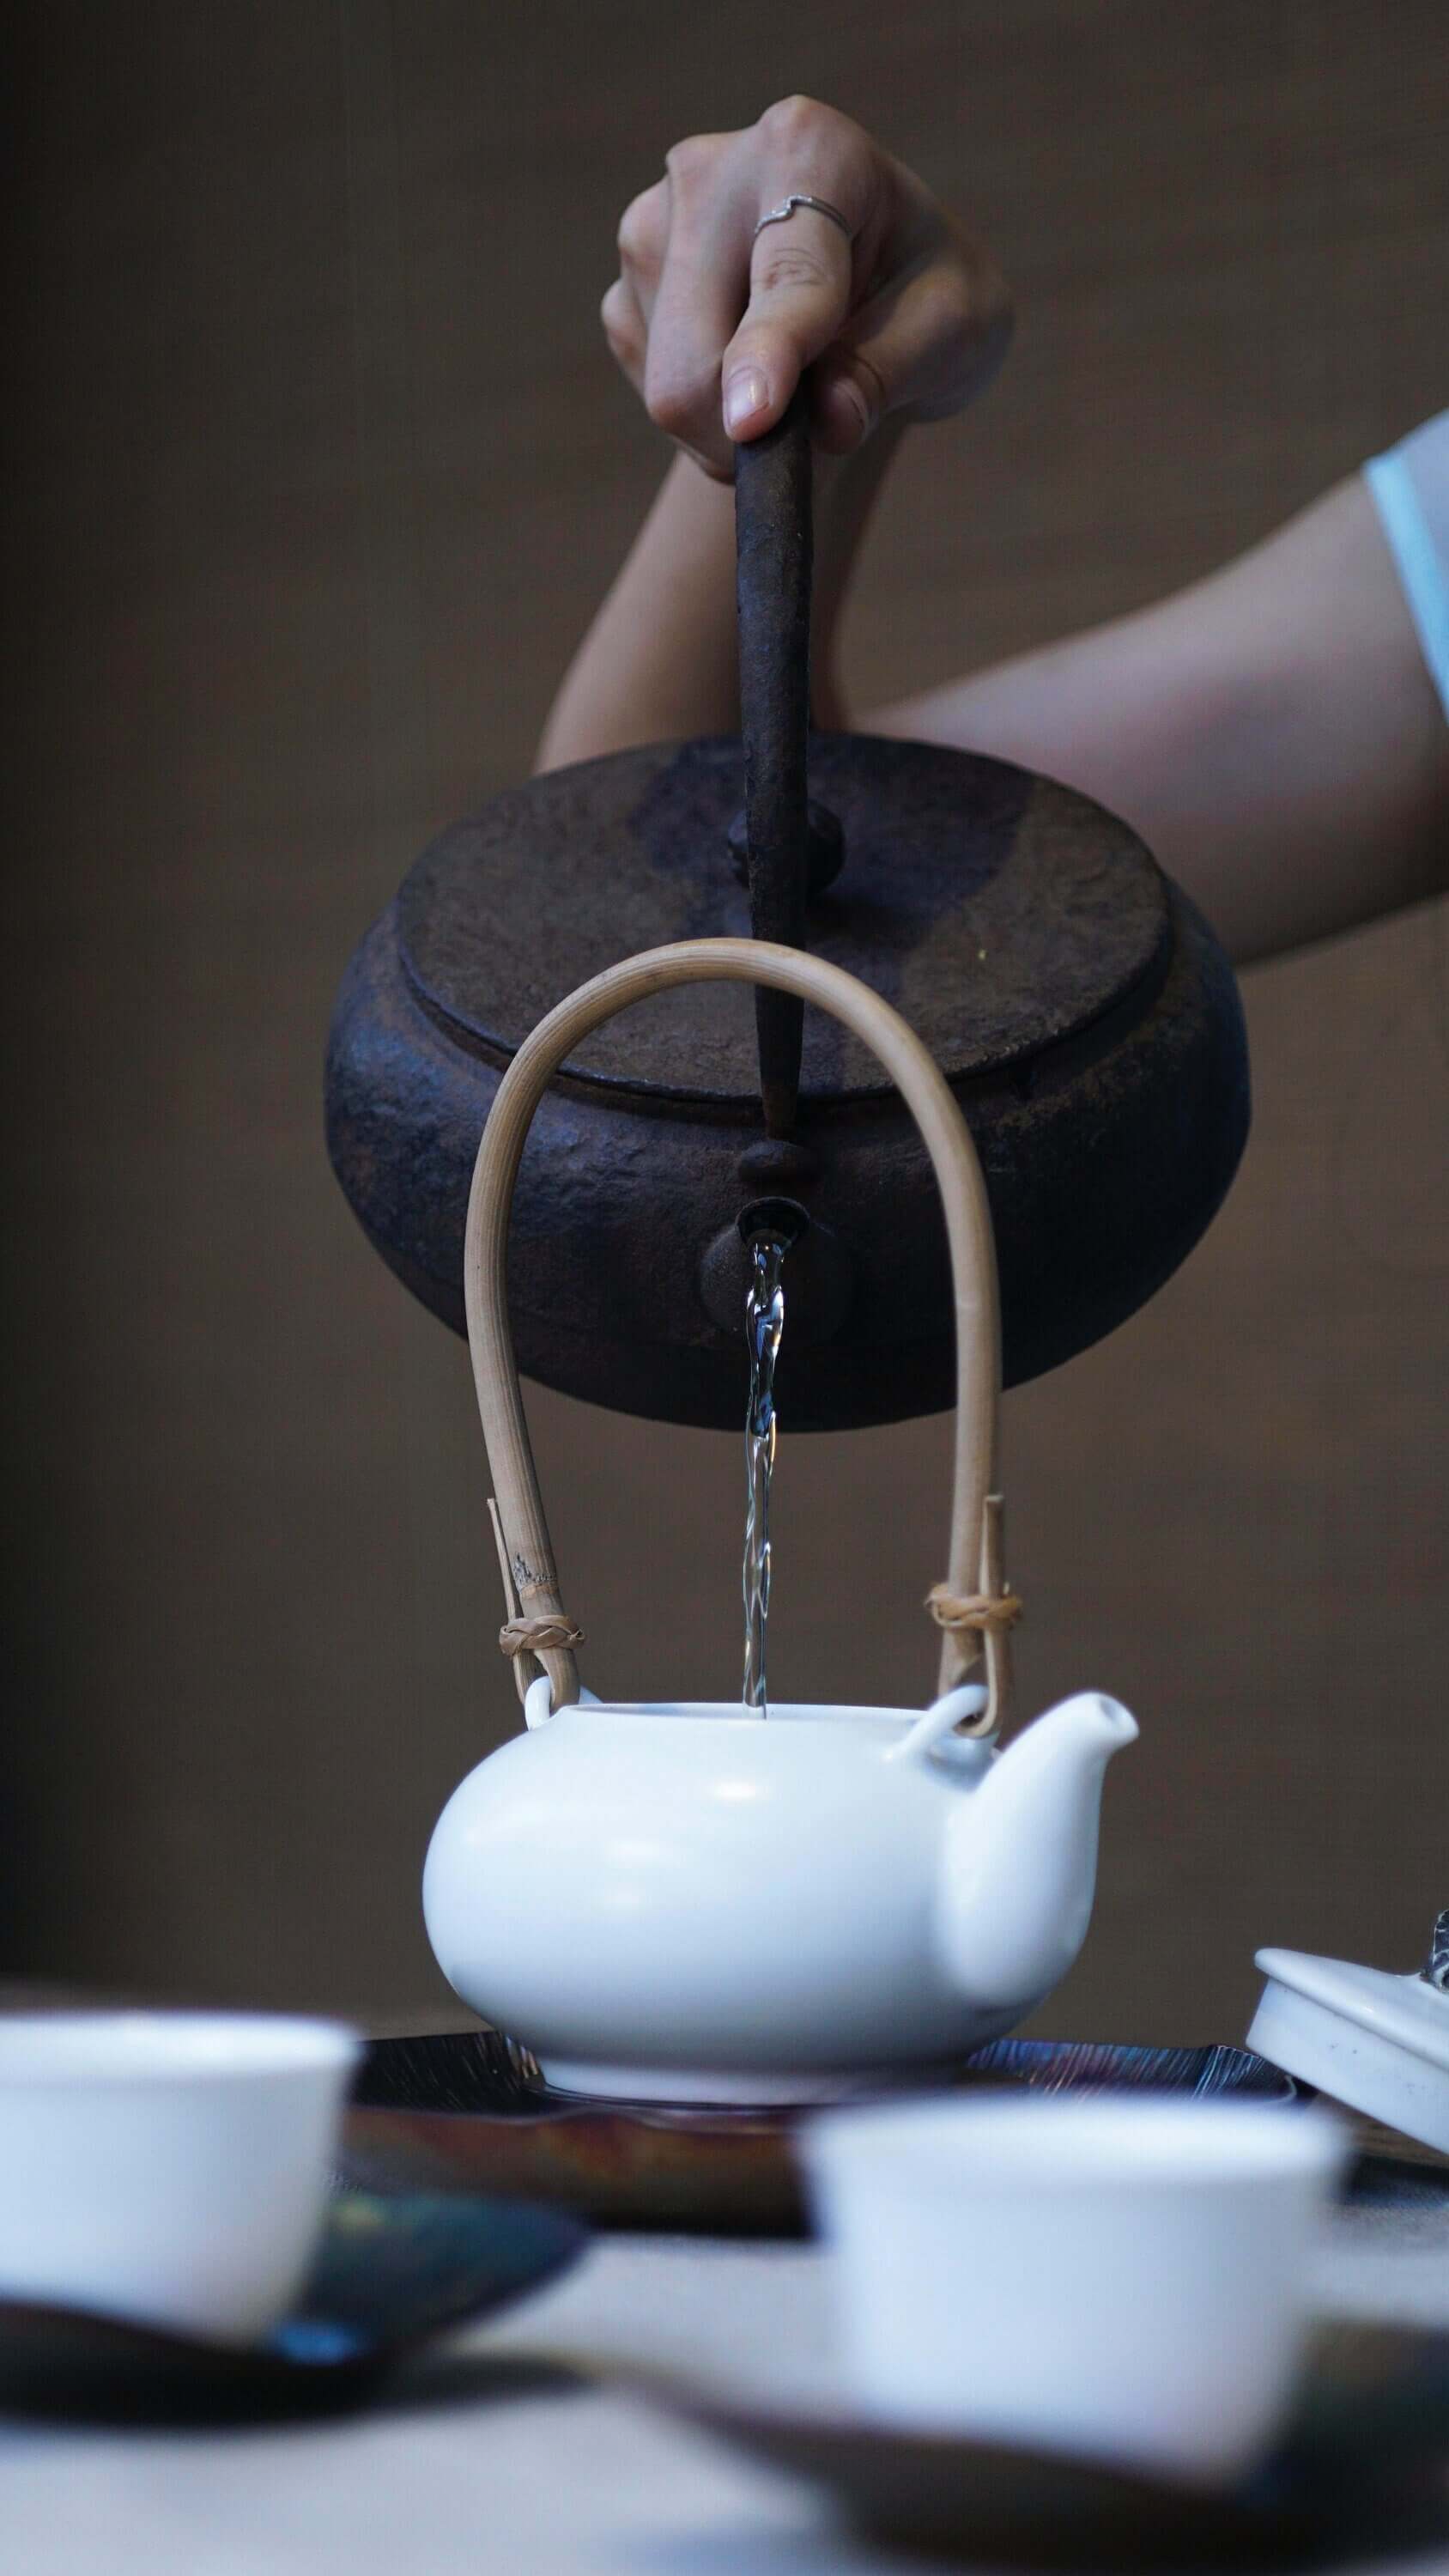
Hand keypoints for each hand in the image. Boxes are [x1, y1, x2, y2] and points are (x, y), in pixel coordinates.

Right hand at [602, 95, 1011, 479]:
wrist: (872, 285)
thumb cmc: (924, 293)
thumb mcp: (953, 328)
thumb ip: (891, 370)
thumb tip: (830, 422)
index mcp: (809, 148)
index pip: (787, 273)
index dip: (770, 353)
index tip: (755, 418)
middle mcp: (710, 172)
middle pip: (695, 355)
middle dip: (745, 433)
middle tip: (807, 447)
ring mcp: (651, 230)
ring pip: (668, 389)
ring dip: (731, 429)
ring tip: (793, 391)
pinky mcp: (625, 292)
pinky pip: (651, 394)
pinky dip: (706, 420)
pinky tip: (750, 376)